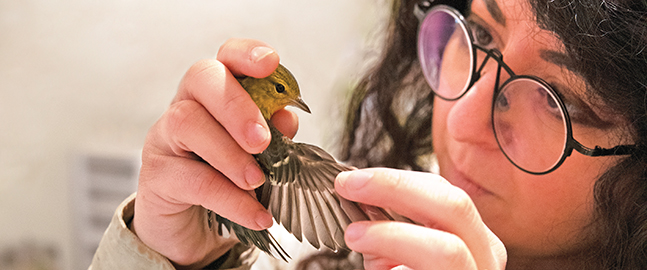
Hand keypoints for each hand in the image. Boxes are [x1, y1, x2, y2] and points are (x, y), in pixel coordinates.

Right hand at [131, 38, 298, 268]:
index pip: (225, 58)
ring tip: (257, 180)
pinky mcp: (155, 175)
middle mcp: (185, 105)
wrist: (188, 226)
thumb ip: (273, 135)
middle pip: (201, 79)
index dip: (246, 53)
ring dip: (229, 153)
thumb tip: (286, 118)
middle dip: (236, 105)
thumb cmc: (226, 179)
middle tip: (261, 139)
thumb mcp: (256, 156)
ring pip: (187, 123)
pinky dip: (230, 199)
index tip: (271, 63)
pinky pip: (191, 180)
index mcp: (215, 94)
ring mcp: (164, 137)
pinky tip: (256, 215)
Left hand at [335, 168, 506, 269]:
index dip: (397, 180)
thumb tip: (354, 194)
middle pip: (454, 206)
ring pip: (449, 250)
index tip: (352, 178)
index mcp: (473, 239)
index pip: (443, 194)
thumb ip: (387, 230)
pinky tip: (377, 267)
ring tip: (355, 234)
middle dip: (396, 188)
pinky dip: (398, 260)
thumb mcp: (400, 256)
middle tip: (349, 185)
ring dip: (393, 234)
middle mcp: (483, 260)